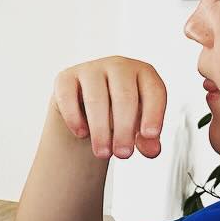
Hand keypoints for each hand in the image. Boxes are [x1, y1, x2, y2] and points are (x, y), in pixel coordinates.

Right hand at [51, 56, 165, 160]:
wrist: (87, 105)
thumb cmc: (119, 112)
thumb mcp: (139, 125)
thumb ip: (148, 138)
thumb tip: (151, 150)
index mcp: (143, 73)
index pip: (154, 91)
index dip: (153, 114)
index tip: (149, 136)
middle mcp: (119, 66)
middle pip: (124, 97)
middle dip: (124, 130)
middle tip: (123, 154)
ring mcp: (91, 69)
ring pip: (96, 99)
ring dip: (100, 131)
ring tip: (103, 153)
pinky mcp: (66, 77)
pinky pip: (68, 97)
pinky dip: (74, 119)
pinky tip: (81, 133)